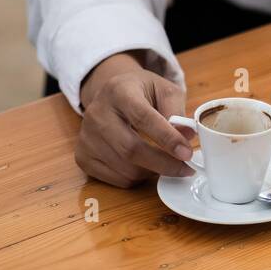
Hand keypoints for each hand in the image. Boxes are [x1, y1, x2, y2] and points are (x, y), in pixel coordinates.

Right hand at [75, 52, 193, 186]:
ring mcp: (87, 137)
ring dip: (153, 172)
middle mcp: (97, 114)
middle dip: (164, 163)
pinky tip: (147, 166)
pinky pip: (117, 179)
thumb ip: (177, 111)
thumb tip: (187, 136)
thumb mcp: (164, 90)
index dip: (167, 138)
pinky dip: (138, 178)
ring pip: (126, 168)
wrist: (111, 94)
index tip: (187, 153)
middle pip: (131, 149)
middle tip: (186, 168)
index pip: (143, 118)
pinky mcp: (83, 156)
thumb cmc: (142, 93)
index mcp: (119, 91)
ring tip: (167, 163)